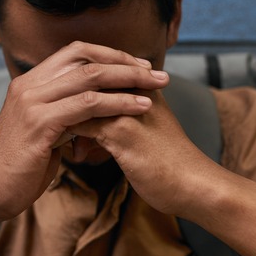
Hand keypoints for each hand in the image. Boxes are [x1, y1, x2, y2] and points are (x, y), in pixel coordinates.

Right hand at [0, 41, 169, 218]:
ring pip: (90, 78)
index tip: (138, 65)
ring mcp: (32, 102)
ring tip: (157, 85)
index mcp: (29, 82)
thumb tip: (90, 105)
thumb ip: (61, 111)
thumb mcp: (42, 129)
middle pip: (85, 58)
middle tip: (156, 72)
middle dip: (126, 63)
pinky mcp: (40, 123)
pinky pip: (88, 105)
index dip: (110, 55)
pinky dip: (118, 103)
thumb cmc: (20, 166)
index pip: (75, 52)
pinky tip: (140, 107)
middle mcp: (29, 85)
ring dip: (129, 80)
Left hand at [68, 87, 220, 217]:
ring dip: (66, 122)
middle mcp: (133, 88)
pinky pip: (80, 125)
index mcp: (141, 83)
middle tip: (61, 127)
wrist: (194, 184)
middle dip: (67, 105)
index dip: (77, 92)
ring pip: (78, 102)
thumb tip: (97, 116)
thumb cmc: (169, 159)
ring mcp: (127, 108)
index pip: (95, 71)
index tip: (71, 114)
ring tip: (68, 143)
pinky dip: (69, 138)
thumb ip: (127, 112)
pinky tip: (76, 154)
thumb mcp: (148, 125)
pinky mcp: (121, 131)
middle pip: (83, 83)